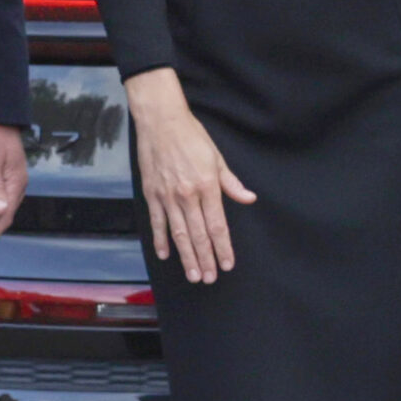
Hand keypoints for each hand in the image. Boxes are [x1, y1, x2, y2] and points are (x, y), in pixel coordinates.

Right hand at [126, 66, 254, 283]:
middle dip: (205, 259)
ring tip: (193, 274)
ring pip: (178, 234)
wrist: (161, 122)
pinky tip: (165, 255)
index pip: (217, 225)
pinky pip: (157, 222)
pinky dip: (160, 240)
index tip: (227, 264)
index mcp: (207, 186)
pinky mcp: (152, 194)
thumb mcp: (217, 157)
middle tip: (209, 278)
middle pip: (198, 235)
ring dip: (186, 256)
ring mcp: (167, 196)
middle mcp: (187, 195)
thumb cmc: (191, 136)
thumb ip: (231, 183)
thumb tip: (248, 198)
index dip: (223, 247)